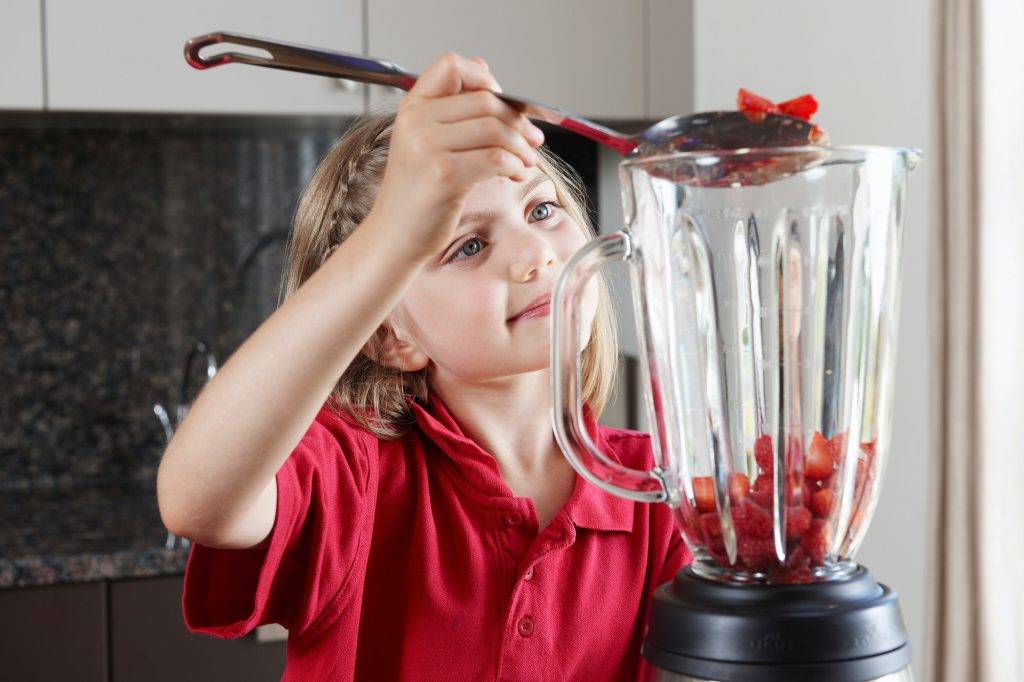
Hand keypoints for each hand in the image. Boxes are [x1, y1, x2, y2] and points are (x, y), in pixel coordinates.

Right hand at [370, 52, 545, 258]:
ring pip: (495, 129)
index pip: (452, 66)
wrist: (394, 238)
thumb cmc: (417, 195)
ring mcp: (427, 147)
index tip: (505, 103)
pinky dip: (515, 166)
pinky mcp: (444, 175)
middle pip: (484, 99)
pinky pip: (496, 159)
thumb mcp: (427, 144)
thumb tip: (487, 70)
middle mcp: (415, 121)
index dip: (485, 78)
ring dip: (521, 146)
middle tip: (533, 140)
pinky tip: (515, 175)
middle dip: (518, 120)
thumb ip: (454, 110)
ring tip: (526, 162)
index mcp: (412, 107)